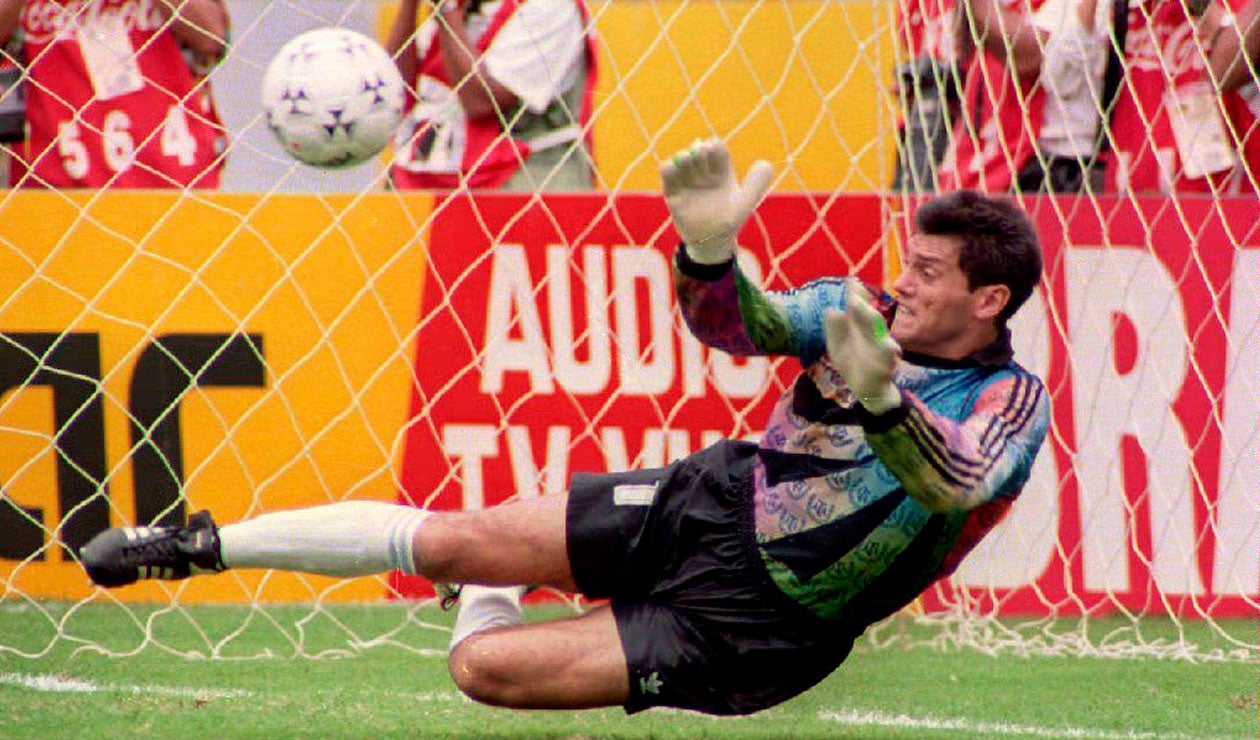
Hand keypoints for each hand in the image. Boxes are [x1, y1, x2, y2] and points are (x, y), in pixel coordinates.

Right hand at [660, 138, 772, 264]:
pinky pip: (668, 180)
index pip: (717, 153)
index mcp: (721, 171)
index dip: (714, 147)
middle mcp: (703, 173)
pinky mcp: (673, 194)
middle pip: (698, 156)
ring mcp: (687, 183)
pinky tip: (668, 166)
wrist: (711, 242)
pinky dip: (667, 171)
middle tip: (699, 150)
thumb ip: (756, 185)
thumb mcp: (745, 203)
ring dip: (682, 158)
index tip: (713, 146)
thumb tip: (766, 163)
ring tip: (684, 157)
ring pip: (682, 164)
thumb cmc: (729, 220)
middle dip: (698, 151)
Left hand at [824, 279, 901, 413]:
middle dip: (863, 305)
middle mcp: (873, 334)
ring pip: (880, 333)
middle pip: (869, 317)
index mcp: (860, 328)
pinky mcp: (886, 365)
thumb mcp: (837, 346)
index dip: (855, 295)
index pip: (858, 309)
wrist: (866, 389)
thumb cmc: (852, 363)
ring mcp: (881, 349)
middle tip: (854, 294)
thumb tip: (832, 311)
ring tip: (867, 310)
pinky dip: (889, 351)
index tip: (850, 281)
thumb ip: (834, 329)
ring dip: (873, 321)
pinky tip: (890, 346)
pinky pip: (889, 357)